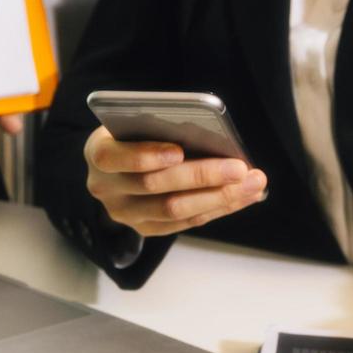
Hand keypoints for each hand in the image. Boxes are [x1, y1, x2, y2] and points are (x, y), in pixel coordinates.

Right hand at [83, 125, 265, 235]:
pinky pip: (185, 222)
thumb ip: (158, 127)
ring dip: (219, 197)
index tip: (178, 150)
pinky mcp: (145, 228)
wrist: (116, 167)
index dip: (145, 155)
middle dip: (202, 176)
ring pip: (174, 210)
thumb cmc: (134, 134)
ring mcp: (125, 213)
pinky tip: (245, 195)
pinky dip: (218, 208)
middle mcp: (106, 188)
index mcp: (99, 153)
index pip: (114, 156)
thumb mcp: (135, 123)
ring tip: (253, 183)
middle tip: (239, 167)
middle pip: (155, 185)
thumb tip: (208, 134)